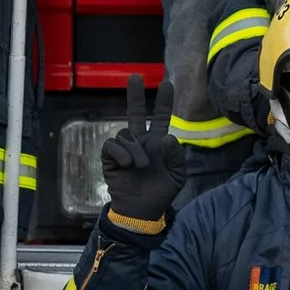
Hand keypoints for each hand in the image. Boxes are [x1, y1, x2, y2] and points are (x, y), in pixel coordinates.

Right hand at [101, 74, 182, 225]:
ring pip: (127, 133)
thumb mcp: (178, 175)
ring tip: (140, 166)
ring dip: (135, 149)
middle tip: (134, 77)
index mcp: (157, 143)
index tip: (168, 84)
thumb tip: (167, 137)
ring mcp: (125, 149)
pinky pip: (113, 144)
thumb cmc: (161, 193)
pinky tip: (128, 164)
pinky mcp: (110, 158)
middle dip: (135, 95)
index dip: (164, 102)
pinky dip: (121, 152)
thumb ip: (176, 155)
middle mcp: (141, 142)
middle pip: (136, 113)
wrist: (142, 211)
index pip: (161, 117)